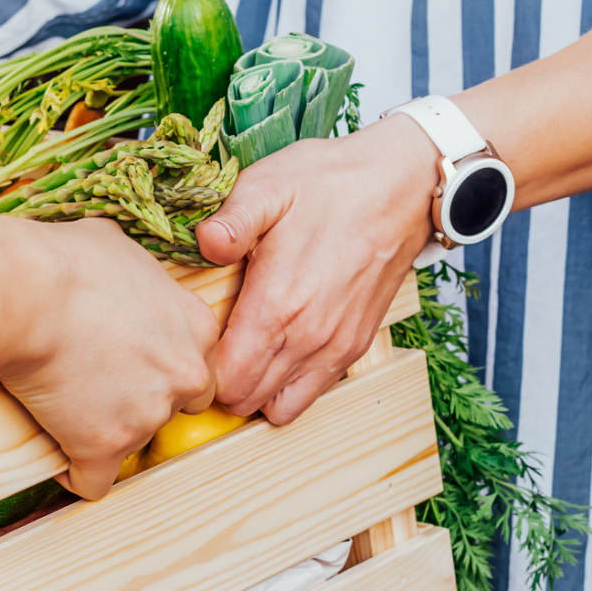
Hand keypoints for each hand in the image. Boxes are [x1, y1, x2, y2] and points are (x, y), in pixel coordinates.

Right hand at [0, 210, 214, 491]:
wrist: (19, 295)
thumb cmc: (60, 260)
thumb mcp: (114, 243)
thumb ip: (136, 269)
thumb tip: (116, 262)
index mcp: (196, 325)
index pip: (200, 360)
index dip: (162, 361)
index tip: (131, 361)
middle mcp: (184, 374)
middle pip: (181, 404)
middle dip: (147, 399)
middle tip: (103, 386)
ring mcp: (147, 414)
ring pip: (135, 440)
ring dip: (106, 430)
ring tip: (66, 407)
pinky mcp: (105, 446)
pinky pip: (94, 480)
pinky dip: (76, 472)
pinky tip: (59, 454)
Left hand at [197, 115, 436, 424]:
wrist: (401, 187)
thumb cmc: (330, 183)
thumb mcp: (270, 186)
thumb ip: (231, 220)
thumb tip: (203, 242)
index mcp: (278, 304)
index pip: (225, 378)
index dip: (199, 366)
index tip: (190, 342)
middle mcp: (308, 338)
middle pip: (246, 400)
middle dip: (219, 382)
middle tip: (208, 345)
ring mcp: (335, 348)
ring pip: (279, 407)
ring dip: (254, 390)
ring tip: (239, 353)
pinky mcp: (354, 347)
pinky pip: (312, 394)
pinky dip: (287, 386)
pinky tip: (275, 351)